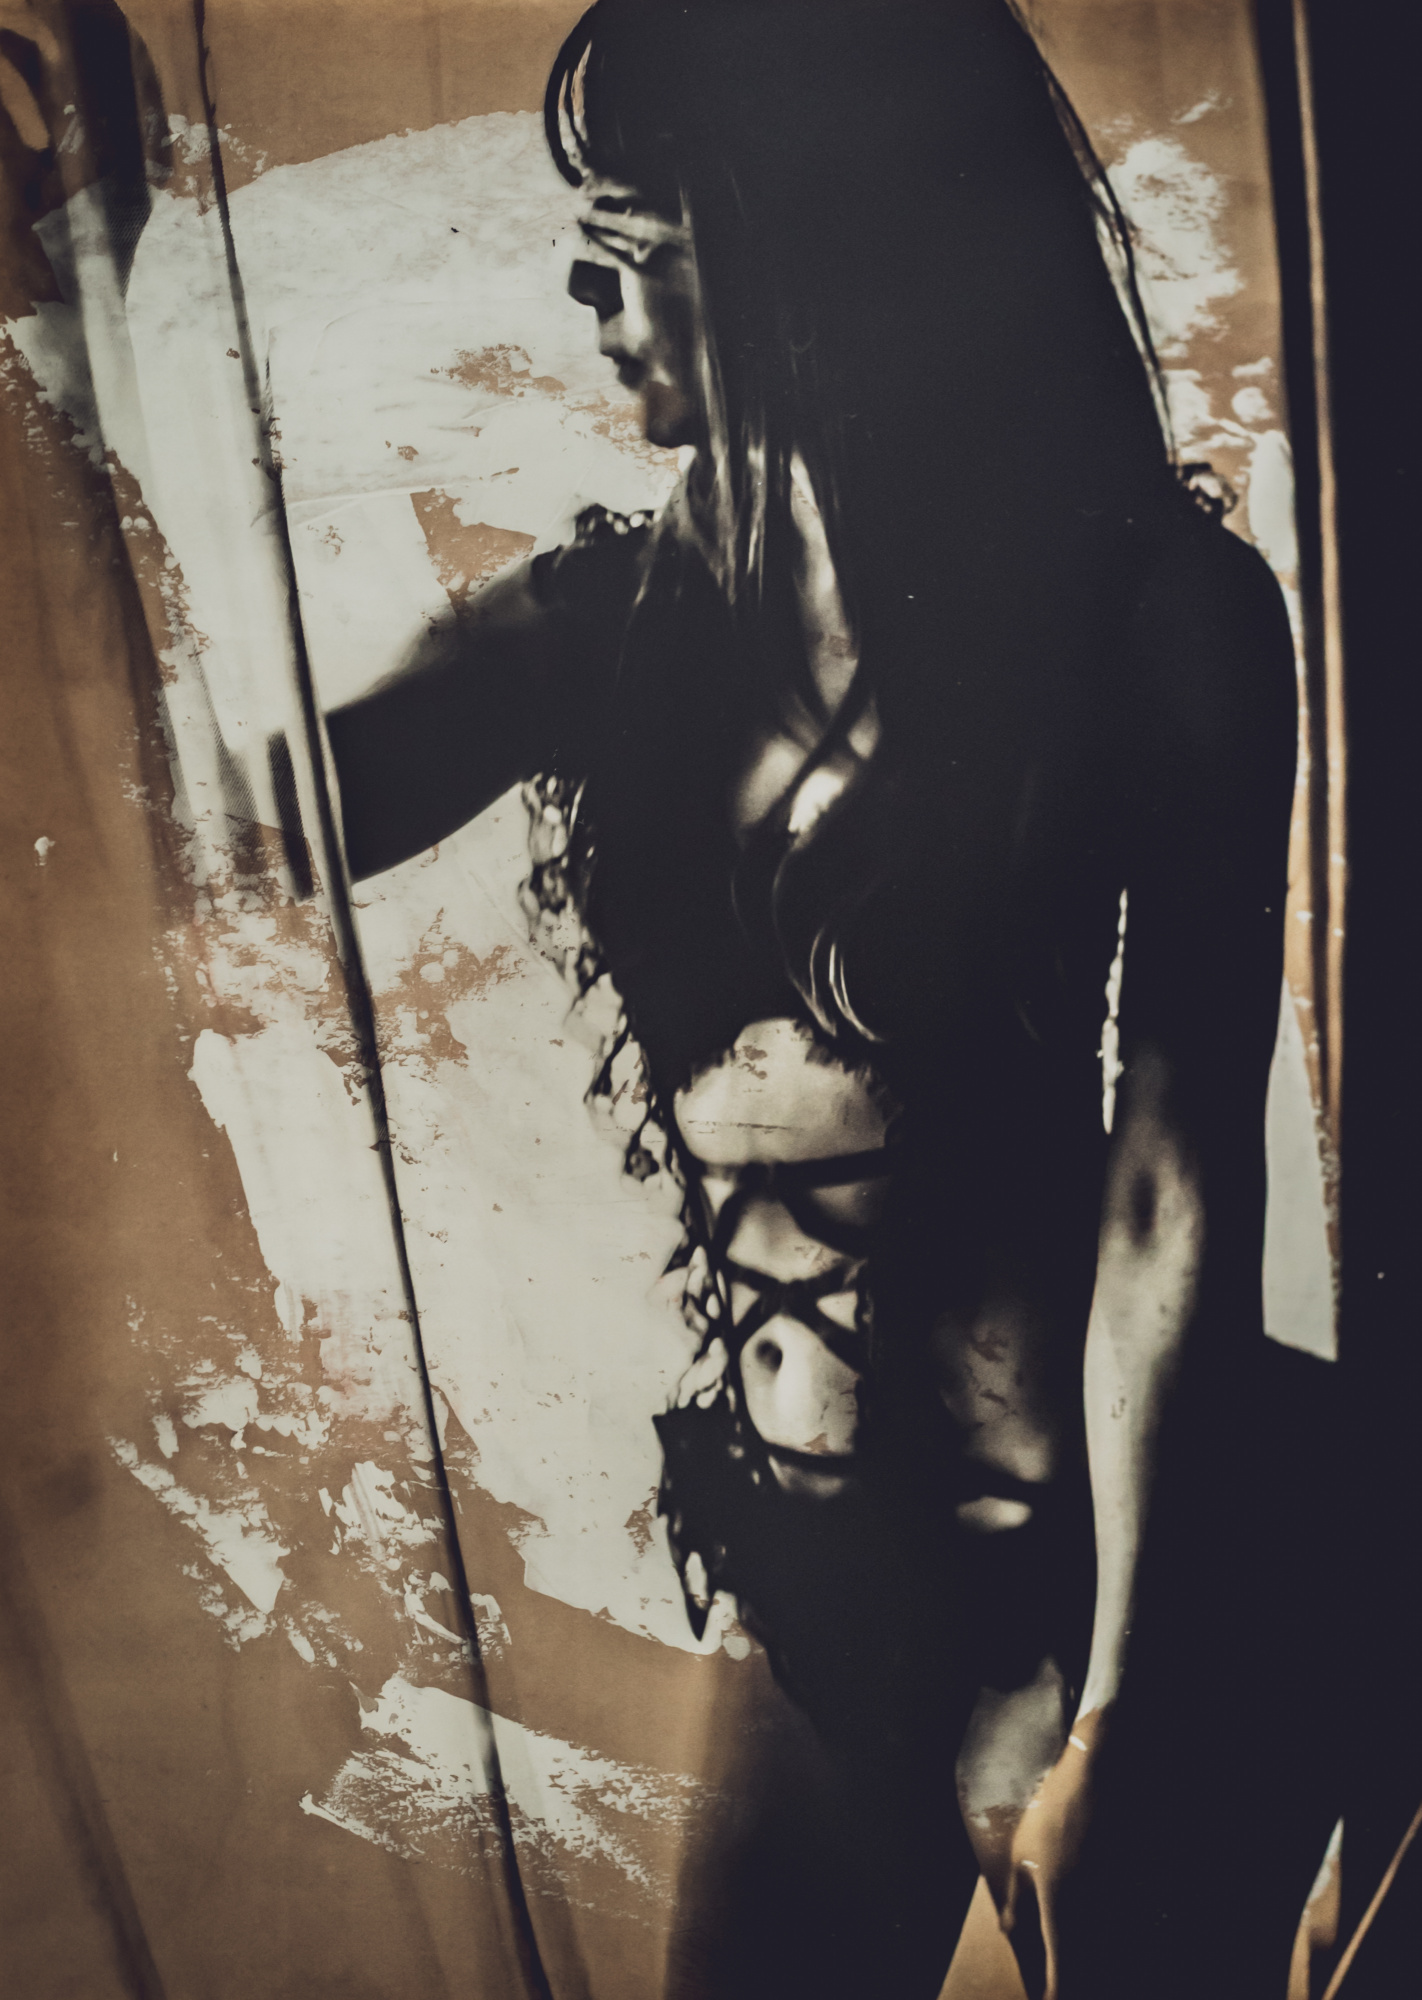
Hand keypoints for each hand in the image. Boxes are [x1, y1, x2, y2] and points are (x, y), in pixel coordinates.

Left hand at [1000, 1707, 1109, 1999]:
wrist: (1088, 1781)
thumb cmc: (1047, 1815)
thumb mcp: (1020, 1855)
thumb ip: (1015, 1898)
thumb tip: (1008, 1932)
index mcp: (1059, 1900)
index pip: (1060, 1957)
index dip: (1056, 1985)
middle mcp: (1089, 1903)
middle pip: (1086, 1955)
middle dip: (1075, 1976)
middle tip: (1061, 1986)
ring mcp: (1108, 1891)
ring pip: (1104, 1939)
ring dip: (1093, 1958)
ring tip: (1078, 1966)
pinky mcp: (1123, 1878)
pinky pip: (1118, 1916)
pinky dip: (1111, 1933)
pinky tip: (1101, 1933)